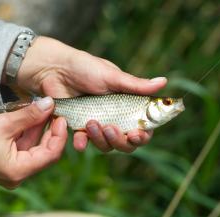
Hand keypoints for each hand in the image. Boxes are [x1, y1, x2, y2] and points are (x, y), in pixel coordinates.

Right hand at [0, 97, 66, 188]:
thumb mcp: (3, 124)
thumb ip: (30, 115)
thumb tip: (50, 103)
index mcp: (19, 170)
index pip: (51, 154)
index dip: (60, 135)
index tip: (62, 117)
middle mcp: (18, 173)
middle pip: (45, 151)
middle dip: (51, 130)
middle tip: (56, 111)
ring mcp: (12, 168)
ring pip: (34, 147)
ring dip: (40, 128)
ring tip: (46, 109)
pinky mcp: (6, 160)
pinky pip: (24, 146)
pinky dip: (29, 132)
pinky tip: (34, 116)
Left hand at [5, 36, 166, 151]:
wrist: (54, 69)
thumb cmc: (86, 67)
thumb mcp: (112, 76)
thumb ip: (136, 85)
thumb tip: (164, 82)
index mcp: (127, 105)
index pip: (143, 128)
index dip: (143, 135)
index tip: (137, 133)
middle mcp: (115, 118)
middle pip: (127, 143)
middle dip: (121, 140)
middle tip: (111, 128)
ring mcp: (98, 124)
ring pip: (107, 146)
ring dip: (102, 140)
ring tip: (91, 122)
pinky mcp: (80, 128)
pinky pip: (85, 143)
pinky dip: (82, 142)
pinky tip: (79, 136)